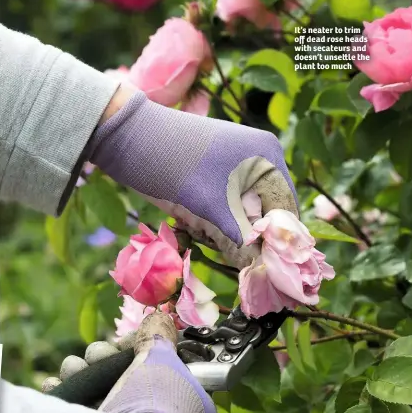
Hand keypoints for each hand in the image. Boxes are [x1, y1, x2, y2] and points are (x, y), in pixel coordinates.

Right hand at [42, 313, 217, 412]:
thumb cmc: (153, 406)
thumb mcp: (163, 359)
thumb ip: (160, 337)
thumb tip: (158, 320)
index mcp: (188, 407)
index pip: (163, 368)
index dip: (141, 350)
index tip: (128, 343)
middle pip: (126, 376)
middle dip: (104, 359)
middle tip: (98, 356)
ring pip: (100, 390)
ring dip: (81, 371)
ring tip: (74, 369)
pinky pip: (80, 411)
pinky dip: (67, 394)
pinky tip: (58, 384)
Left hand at [90, 91, 297, 268]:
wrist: (125, 137)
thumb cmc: (171, 166)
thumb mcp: (209, 208)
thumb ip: (241, 241)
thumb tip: (265, 275)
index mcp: (268, 156)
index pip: (286, 210)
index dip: (275, 243)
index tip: (261, 272)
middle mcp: (258, 157)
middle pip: (265, 213)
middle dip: (244, 236)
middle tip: (218, 246)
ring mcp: (236, 162)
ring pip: (243, 214)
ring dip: (224, 231)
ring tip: (197, 226)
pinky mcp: (215, 171)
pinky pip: (224, 207)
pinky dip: (211, 220)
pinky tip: (190, 219)